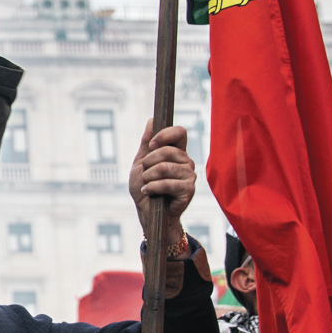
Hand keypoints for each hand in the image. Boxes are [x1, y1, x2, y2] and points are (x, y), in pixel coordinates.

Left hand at [129, 119, 194, 247]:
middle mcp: (186, 162)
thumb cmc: (145, 188)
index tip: (150, 145)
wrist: (147, 212)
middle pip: (168, 151)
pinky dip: (152, 187)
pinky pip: (168, 183)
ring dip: (148, 177)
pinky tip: (149, 192)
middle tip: (144, 173)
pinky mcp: (189, 190)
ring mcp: (190, 176)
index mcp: (177, 152)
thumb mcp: (141, 163)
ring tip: (146, 184)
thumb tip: (152, 120)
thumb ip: (146, 142)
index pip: (180, 132)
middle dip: (149, 162)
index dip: (164, 135)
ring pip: (166, 167)